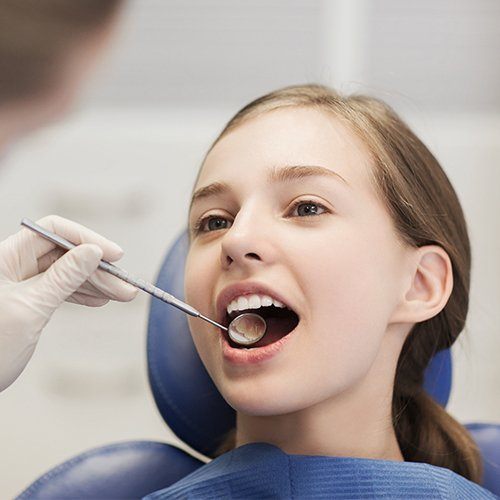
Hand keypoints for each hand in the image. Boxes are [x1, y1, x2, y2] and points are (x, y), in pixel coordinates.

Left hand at [0, 215, 137, 391]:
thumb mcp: (30, 308)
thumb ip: (63, 277)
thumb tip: (93, 252)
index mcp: (5, 257)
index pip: (53, 231)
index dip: (86, 239)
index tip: (114, 254)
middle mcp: (14, 265)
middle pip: (65, 254)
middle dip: (98, 269)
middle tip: (125, 285)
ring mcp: (21, 283)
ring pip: (67, 273)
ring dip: (96, 283)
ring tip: (122, 295)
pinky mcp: (28, 300)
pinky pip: (61, 290)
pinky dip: (82, 294)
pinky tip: (100, 300)